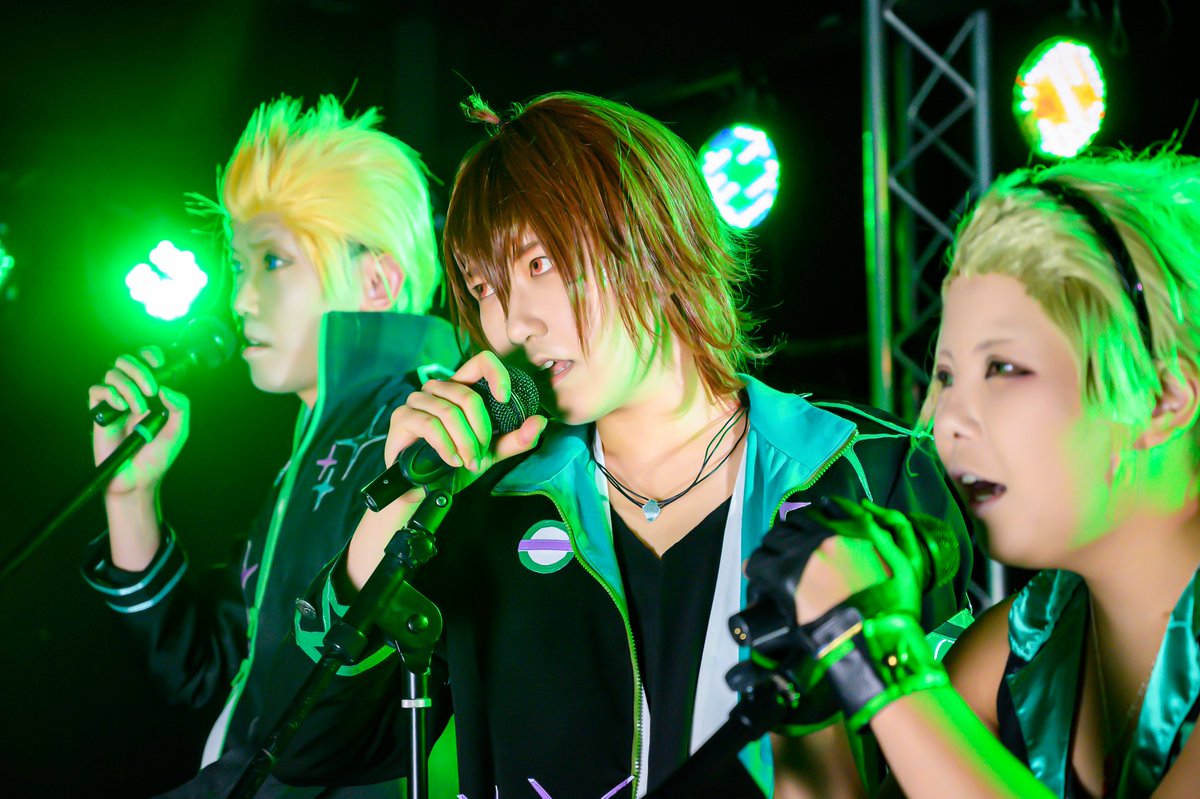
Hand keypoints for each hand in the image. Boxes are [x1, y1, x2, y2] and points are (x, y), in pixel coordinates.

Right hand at [89, 347, 189, 496]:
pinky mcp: (99, 413)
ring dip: (128, 387)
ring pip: (112, 373)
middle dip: (140, 370)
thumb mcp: (178, 431)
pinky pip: (97, 391)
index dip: (150, 354)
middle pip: (126, 361)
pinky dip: (110, 394)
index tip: (159, 362)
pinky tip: (121, 407)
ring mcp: (115, 402)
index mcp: (152, 393)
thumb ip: (180, 407)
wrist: (137, 479)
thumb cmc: (157, 456)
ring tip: (139, 410)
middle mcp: (132, 393)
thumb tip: (166, 388)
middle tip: (151, 390)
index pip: (147, 361)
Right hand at [346, 351, 547, 589]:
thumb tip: (540, 421)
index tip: (505, 397)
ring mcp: (418, 401)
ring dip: (464, 442)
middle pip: (468, 395)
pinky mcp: (403, 417)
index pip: (481, 362)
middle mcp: (438, 389)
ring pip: (450, 412)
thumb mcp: (491, 453)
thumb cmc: (455, 464)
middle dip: (481, 430)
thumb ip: (517, 439)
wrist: (422, 489)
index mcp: (461, 390)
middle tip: (481, 455)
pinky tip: (451, 460)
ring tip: (467, 462)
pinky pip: (430, 425)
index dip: (496, 373)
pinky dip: (446, 446)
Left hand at [746, 498, 921, 627]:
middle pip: (794, 521)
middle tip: (788, 549)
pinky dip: (756, 567)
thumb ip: (896, 528)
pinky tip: (758, 574)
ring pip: (773, 538)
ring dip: (772, 548)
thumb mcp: (907, 561)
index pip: (826, 507)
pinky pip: (758, 561)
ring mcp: (803, 555)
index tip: (809, 529)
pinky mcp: (784, 576)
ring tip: (772, 562)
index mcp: (855, 530)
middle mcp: (826, 536)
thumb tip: (865, 505)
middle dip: (790, 533)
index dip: (814, 519)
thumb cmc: (894, 606)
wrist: (874, 639)